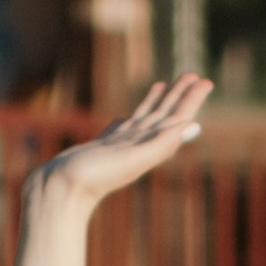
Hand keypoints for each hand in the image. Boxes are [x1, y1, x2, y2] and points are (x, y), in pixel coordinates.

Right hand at [33, 75, 210, 218]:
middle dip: (179, 96)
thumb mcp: (132, 159)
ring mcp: (120, 145)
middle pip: (164, 114)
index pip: (175, 118)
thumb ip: (162, 144)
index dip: (190, 100)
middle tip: (193, 75)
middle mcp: (137, 144)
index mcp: (148, 146)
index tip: (205, 82)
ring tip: (166, 85)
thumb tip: (192, 126)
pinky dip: (130, 118)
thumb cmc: (95, 177)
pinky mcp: (102, 146)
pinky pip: (121, 127)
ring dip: (158, 102)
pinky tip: (130, 117)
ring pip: (144, 118)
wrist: (60, 190)